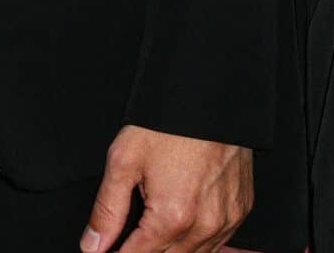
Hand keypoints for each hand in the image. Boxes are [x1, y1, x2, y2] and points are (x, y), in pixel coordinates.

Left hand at [82, 126, 251, 252]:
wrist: (210, 95)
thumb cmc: (168, 123)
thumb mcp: (124, 161)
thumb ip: (107, 210)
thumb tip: (93, 246)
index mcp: (172, 217)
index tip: (106, 252)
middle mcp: (204, 225)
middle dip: (143, 252)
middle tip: (128, 239)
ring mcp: (227, 219)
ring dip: (171, 249)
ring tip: (151, 232)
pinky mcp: (240, 209)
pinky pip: (218, 241)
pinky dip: (198, 241)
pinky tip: (181, 227)